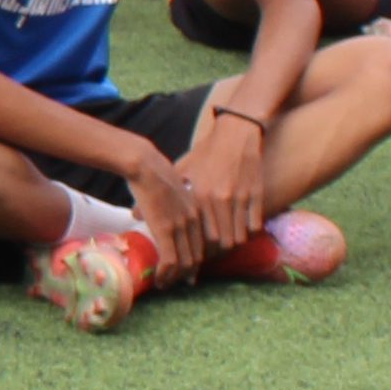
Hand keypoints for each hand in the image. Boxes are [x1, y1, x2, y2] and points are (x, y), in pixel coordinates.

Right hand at [117, 153, 216, 286]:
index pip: (202, 243)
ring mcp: (181, 227)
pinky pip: (170, 261)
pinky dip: (166, 275)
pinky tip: (159, 280)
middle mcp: (193, 221)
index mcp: (197, 211)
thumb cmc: (152, 171)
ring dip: (175, 278)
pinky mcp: (166, 230)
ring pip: (185, 263)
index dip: (196, 260)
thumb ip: (167, 202)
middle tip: (176, 282)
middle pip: (197, 256)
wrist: (145, 164)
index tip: (187, 270)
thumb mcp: (168, 188)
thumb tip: (147, 211)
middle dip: (187, 273)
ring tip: (165, 285)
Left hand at [173, 111, 272, 257]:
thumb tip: (134, 214)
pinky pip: (254, 225)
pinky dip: (248, 232)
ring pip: (238, 237)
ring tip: (225, 246)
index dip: (197, 250)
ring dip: (232, 244)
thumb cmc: (207, 152)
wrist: (236, 132)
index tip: (194, 256)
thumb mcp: (182, 170)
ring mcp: (239, 197)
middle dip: (215, 253)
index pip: (198, 235)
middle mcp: (218, 199)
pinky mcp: (256, 194)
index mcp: (198, 194)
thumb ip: (162, 192)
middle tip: (210, 256)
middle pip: (220, 242)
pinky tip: (242, 231)